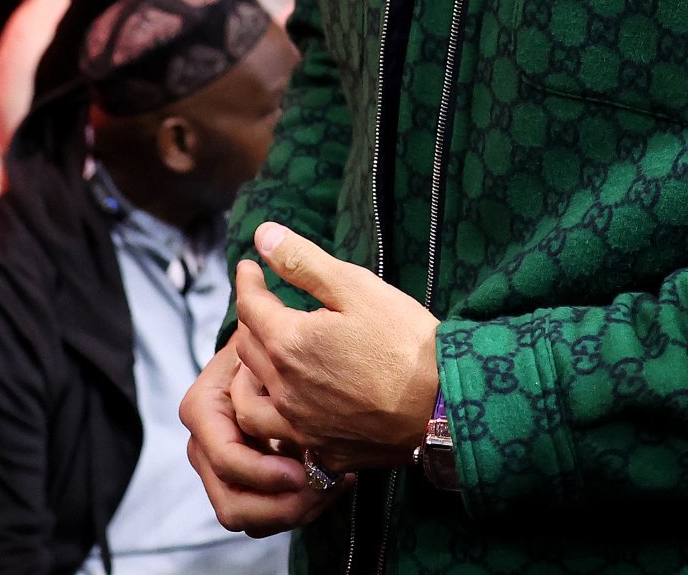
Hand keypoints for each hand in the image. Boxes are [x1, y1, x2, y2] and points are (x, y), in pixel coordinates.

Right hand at [180, 339, 343, 535]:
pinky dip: (297, 508)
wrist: (265, 349)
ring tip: (335, 484)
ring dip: (294, 511)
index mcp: (202, 409)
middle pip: (232, 505)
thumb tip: (288, 392)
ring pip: (248, 519)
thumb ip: (268, 365)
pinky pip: (263, 516)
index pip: (228, 460)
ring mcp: (218, 469)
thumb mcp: (266, 346)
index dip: (264, 473)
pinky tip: (331, 483)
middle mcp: (202, 445)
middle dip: (282, 507)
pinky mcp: (240, 483)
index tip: (303, 471)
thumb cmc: (269, 342)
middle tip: (325, 487)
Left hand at [234, 223, 438, 473]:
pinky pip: (279, 435)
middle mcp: (285, 390)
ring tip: (263, 357)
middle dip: (249, 319)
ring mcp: (301, 427)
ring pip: (249, 401)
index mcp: (289, 344)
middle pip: (246, 350)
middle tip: (261, 302)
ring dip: (247, 375)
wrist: (441, 405)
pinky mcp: (321, 452)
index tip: (249, 266)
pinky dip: (272, 414)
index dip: (247, 281)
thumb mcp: (355, 287)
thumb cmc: (402, 339)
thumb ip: (303, 262)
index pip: (250, 307)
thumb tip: (262, 235)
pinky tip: (290, 402)